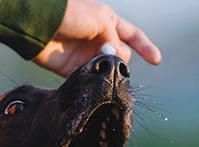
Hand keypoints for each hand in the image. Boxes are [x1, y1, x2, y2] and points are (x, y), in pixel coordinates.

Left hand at [33, 0, 161, 76]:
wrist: (41, 25)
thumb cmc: (73, 15)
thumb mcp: (102, 21)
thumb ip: (116, 42)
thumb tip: (119, 61)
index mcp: (109, 22)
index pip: (133, 36)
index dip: (146, 47)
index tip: (157, 60)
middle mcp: (99, 39)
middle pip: (122, 55)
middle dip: (121, 58)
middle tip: (110, 55)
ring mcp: (86, 54)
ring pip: (107, 69)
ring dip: (107, 69)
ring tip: (97, 62)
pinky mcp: (73, 68)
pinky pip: (89, 77)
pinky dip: (93, 78)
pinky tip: (91, 75)